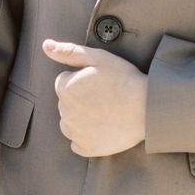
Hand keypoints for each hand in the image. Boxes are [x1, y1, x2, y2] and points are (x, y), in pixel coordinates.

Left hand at [43, 39, 147, 158]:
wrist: (148, 109)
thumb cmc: (125, 80)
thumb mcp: (98, 58)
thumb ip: (69, 52)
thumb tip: (46, 45)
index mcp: (65, 89)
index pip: (63, 82)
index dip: (81, 80)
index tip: (98, 83)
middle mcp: (65, 113)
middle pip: (66, 103)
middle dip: (80, 99)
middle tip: (105, 97)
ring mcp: (75, 133)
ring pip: (70, 123)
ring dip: (81, 119)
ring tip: (105, 112)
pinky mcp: (86, 148)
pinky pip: (78, 143)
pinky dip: (87, 137)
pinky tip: (103, 128)